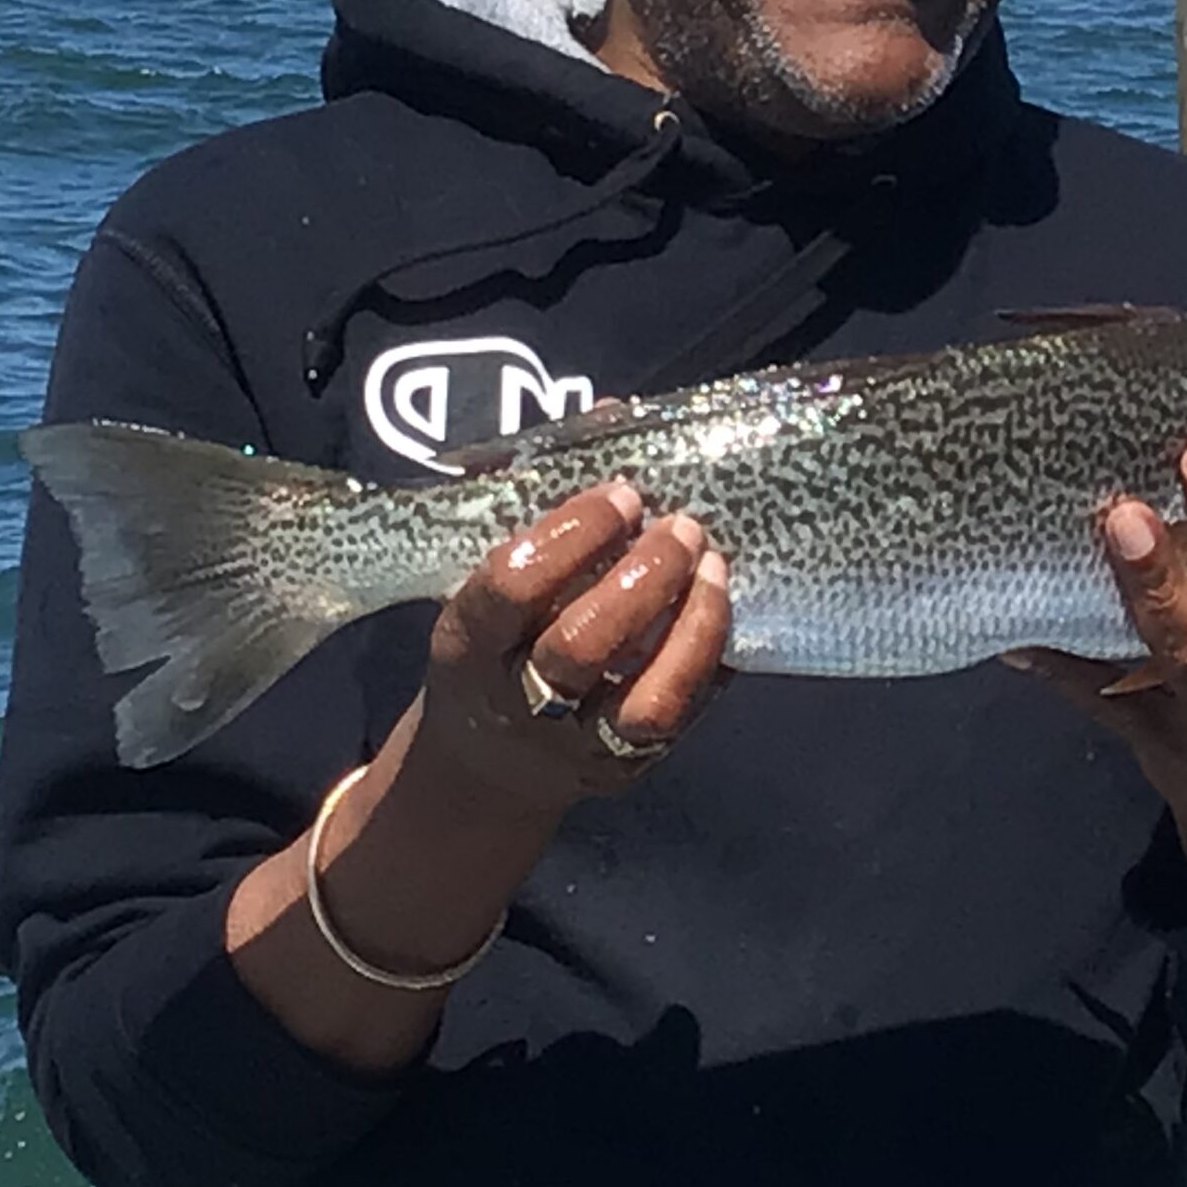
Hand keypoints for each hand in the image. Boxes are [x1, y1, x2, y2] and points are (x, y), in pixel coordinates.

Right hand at [412, 482, 731, 819]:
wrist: (488, 766)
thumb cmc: (493, 646)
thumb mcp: (484, 583)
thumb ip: (539, 506)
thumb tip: (612, 417)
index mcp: (468, 645)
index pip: (511, 589)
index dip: (572, 536)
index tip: (621, 496)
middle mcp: (518, 703)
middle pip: (581, 645)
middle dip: (642, 577)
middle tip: (680, 526)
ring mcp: (576, 747)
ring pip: (645, 701)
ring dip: (691, 626)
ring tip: (715, 565)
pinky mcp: (625, 769)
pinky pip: (680, 718)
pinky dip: (707, 659)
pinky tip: (718, 610)